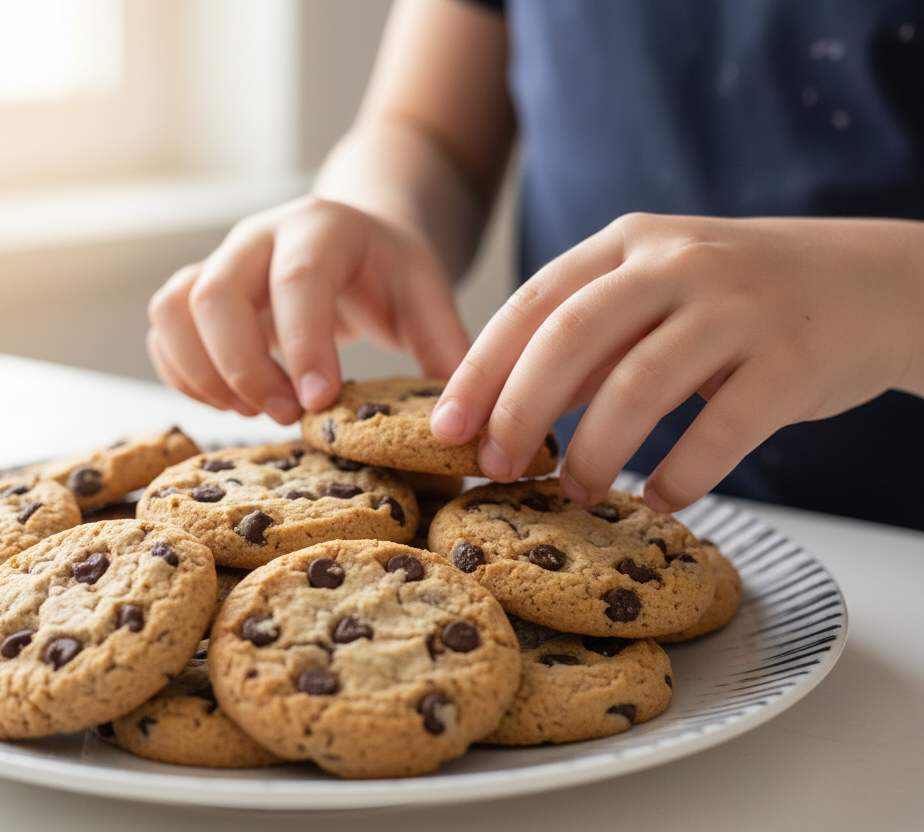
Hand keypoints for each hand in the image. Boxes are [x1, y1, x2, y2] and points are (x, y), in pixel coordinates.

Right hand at [147, 196, 470, 422]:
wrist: (355, 236)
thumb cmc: (391, 271)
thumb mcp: (428, 296)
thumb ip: (444, 349)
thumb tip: (456, 422)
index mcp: (323, 227)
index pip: (299, 279)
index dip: (302, 344)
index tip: (317, 402)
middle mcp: (259, 236)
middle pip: (218, 293)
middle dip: (243, 367)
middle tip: (285, 415)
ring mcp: (220, 260)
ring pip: (176, 308)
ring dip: (204, 373)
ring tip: (253, 410)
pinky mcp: (197, 289)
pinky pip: (164, 327)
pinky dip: (182, 374)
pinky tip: (228, 403)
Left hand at [431, 212, 923, 512]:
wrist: (876, 282)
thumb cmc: (742, 298)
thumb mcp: (659, 288)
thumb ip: (590, 336)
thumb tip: (503, 409)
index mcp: (630, 240)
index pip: (533, 302)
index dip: (481, 368)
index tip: (445, 426)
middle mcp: (678, 262)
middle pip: (571, 338)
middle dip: (520, 411)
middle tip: (499, 467)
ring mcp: (738, 307)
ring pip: (639, 387)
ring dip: (596, 451)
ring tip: (577, 491)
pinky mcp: (792, 359)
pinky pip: (721, 431)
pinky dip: (682, 475)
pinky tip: (661, 498)